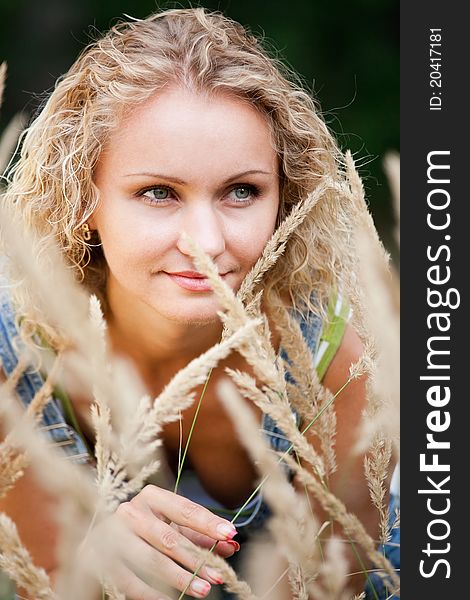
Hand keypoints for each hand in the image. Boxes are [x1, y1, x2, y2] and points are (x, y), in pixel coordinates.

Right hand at [109, 484, 238, 598]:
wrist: (101, 538)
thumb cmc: (148, 528)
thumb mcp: (174, 525)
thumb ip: (201, 535)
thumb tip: (231, 544)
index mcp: (151, 496)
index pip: (184, 509)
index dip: (208, 523)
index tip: (230, 533)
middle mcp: (131, 512)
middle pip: (168, 538)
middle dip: (196, 558)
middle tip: (219, 574)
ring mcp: (114, 536)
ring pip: (151, 560)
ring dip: (180, 577)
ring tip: (204, 589)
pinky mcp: (103, 560)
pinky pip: (131, 582)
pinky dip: (153, 594)